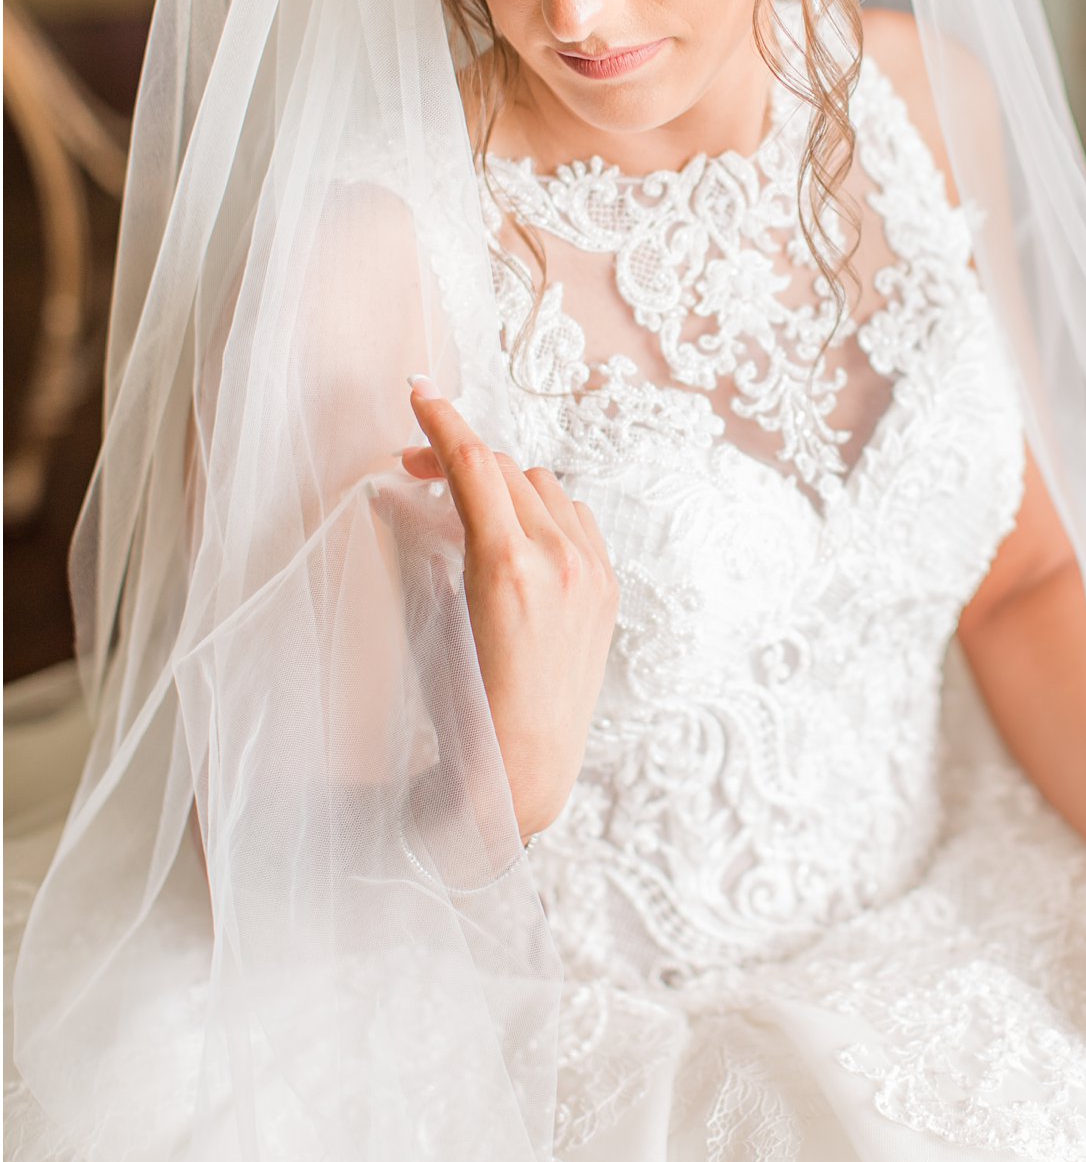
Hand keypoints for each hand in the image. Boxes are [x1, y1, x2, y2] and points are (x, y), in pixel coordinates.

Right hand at [400, 375, 617, 835]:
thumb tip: (402, 494)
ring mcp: (592, 573)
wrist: (526, 768)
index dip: (442, 422)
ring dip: (502, 485)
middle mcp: (561, 561)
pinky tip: (515, 536)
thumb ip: (421, 545)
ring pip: (544, 487)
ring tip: (464, 509)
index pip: (474, 466)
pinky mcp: (608, 589)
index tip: (419, 392)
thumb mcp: (431, 618)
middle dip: (458, 459)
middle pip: (505, 469)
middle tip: (414, 470)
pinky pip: (576, 519)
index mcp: (509, 568)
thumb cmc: (464, 706)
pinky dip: (543, 513)